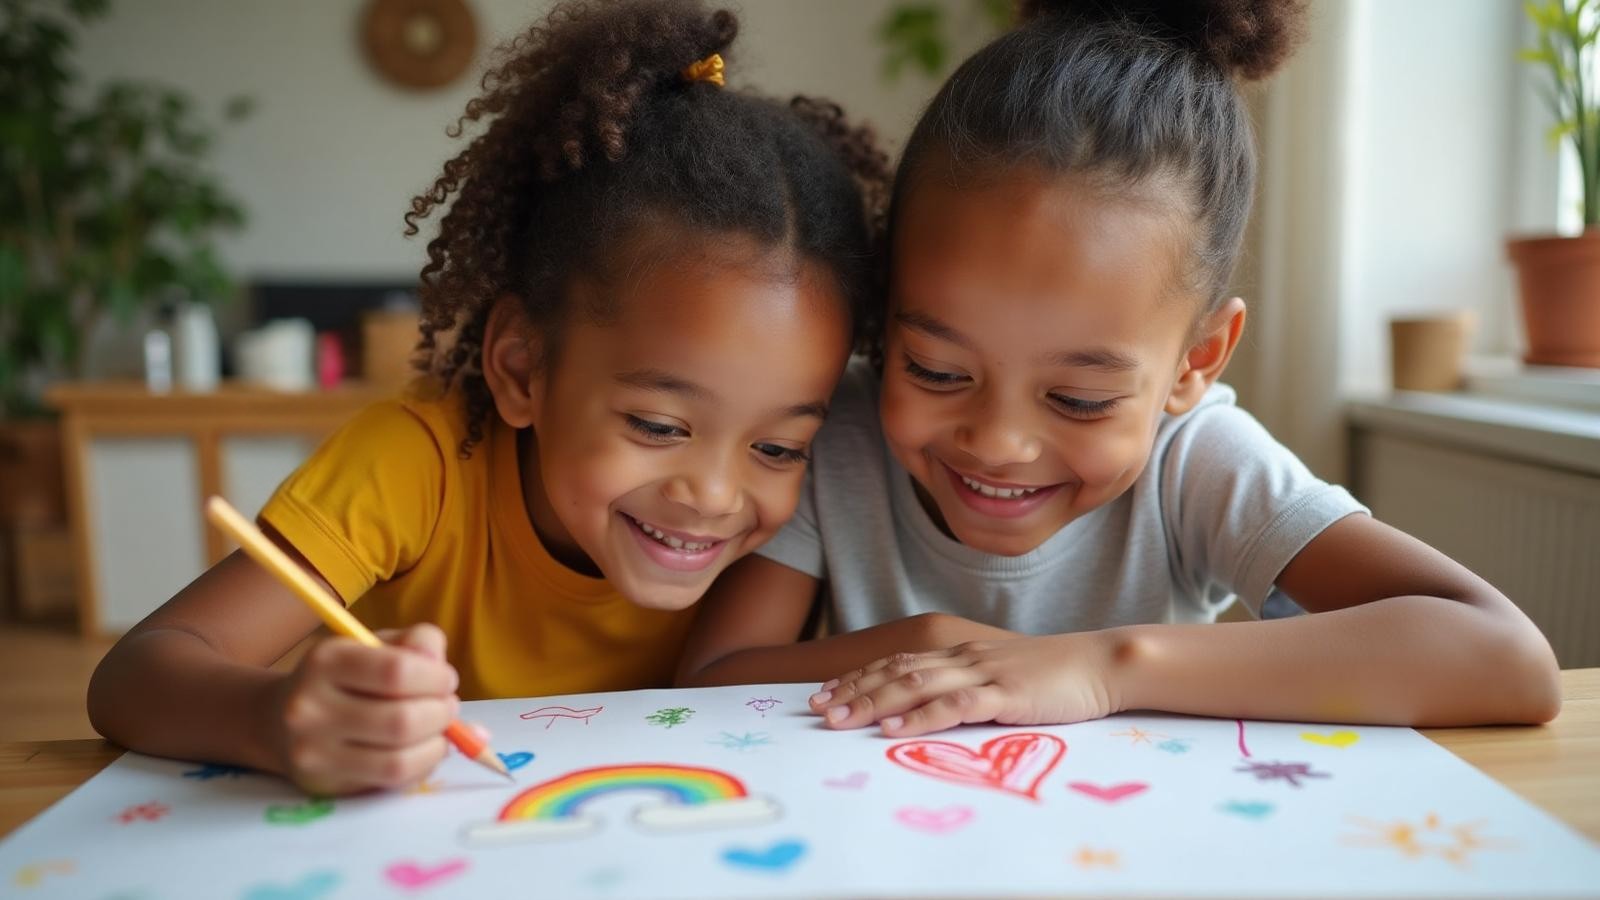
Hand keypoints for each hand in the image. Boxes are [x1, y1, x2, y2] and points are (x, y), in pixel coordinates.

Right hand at [267, 623, 460, 794]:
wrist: (278, 720)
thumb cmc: (345, 677)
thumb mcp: (375, 645)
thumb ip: (417, 644)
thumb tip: (443, 670)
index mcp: (327, 660)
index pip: (397, 671)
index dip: (436, 678)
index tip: (446, 679)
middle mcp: (311, 707)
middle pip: (401, 720)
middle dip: (441, 714)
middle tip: (448, 707)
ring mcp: (314, 751)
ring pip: (398, 760)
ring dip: (436, 745)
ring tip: (439, 730)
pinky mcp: (325, 783)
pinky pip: (389, 781)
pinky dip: (421, 766)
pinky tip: (422, 750)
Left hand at [807, 631, 1122, 736]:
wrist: (1104, 662)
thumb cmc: (1059, 675)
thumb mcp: (1006, 676)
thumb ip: (974, 686)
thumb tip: (940, 706)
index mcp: (963, 652)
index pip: (900, 661)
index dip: (861, 675)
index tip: (827, 690)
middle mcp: (965, 657)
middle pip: (896, 670)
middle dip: (853, 689)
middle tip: (816, 707)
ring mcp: (983, 672)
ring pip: (915, 684)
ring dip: (873, 702)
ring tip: (839, 719)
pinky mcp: (1004, 693)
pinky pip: (954, 705)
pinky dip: (919, 717)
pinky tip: (894, 729)